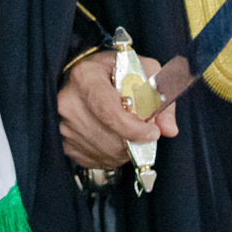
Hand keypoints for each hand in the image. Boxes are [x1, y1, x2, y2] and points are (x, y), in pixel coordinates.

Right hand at [57, 51, 178, 172]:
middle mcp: (68, 102)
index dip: (134, 128)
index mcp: (85, 77)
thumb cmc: (116, 71)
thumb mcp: (143, 70)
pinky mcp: (65, 143)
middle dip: (135, 139)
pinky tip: (116, 138)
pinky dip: (114, 155)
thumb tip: (168, 129)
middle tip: (145, 130)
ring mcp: (63, 125)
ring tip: (130, 132)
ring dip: (127, 149)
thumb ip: (160, 95)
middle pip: (110, 136)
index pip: (108, 112)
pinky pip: (97, 160)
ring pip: (106, 152)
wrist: (87, 77)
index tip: (153, 132)